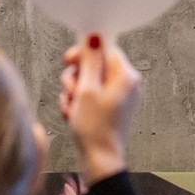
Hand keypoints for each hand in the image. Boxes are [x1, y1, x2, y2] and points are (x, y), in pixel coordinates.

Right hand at [60, 34, 140, 181]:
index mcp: (125, 76)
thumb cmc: (95, 127)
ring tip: (71, 106)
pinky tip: (73, 114)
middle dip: (76, 77)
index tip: (68, 61)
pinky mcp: (112, 107)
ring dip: (74, 91)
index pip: (104, 48)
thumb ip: (90, 60)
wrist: (99, 159)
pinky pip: (92, 94)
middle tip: (70, 91)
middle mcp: (126, 84)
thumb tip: (94, 36)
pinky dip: (80, 102)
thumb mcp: (87, 89)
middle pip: (95, 64)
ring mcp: (120, 96)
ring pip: (90, 80)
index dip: (84, 53)